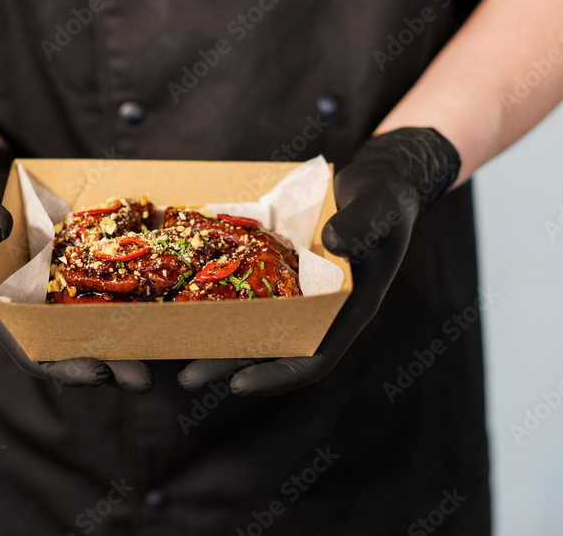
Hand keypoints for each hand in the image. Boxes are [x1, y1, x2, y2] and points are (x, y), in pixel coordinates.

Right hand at [0, 139, 153, 392]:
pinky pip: (112, 294)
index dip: (67, 368)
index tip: (98, 374)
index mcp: (7, 313)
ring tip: (166, 355)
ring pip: (100, 329)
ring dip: (130, 345)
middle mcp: (40, 314)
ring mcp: (64, 298)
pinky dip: (136, 303)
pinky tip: (167, 307)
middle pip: (78, 350)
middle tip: (145, 380)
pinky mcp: (84, 278)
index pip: (37, 353)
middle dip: (111, 366)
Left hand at [177, 127, 460, 395]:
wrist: (379, 178)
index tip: (238, 384)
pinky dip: (221, 296)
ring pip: (254, 324)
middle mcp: (321, 308)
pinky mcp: (282, 270)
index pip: (314, 358)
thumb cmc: (386, 196)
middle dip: (230, 364)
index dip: (276, 375)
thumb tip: (332, 241)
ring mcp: (299, 291)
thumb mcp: (380, 206)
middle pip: (272, 348)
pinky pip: (248, 289)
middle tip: (187, 377)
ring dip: (218, 337)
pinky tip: (185, 296)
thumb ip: (361, 224)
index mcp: (350, 309)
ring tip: (175, 347)